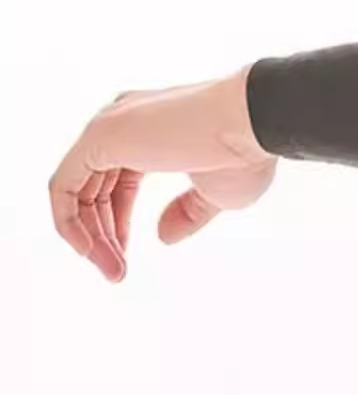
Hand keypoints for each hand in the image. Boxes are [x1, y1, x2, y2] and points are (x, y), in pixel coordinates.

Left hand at [48, 65, 276, 282]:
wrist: (257, 121)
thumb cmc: (245, 151)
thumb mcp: (214, 193)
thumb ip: (186, 212)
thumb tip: (162, 237)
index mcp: (149, 130)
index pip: (116, 183)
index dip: (118, 226)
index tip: (125, 260)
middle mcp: (123, 122)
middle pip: (92, 189)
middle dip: (102, 236)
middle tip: (116, 274)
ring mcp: (110, 126)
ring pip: (75, 190)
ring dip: (88, 237)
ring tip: (112, 270)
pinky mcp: (101, 135)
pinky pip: (63, 186)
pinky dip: (67, 221)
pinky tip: (88, 249)